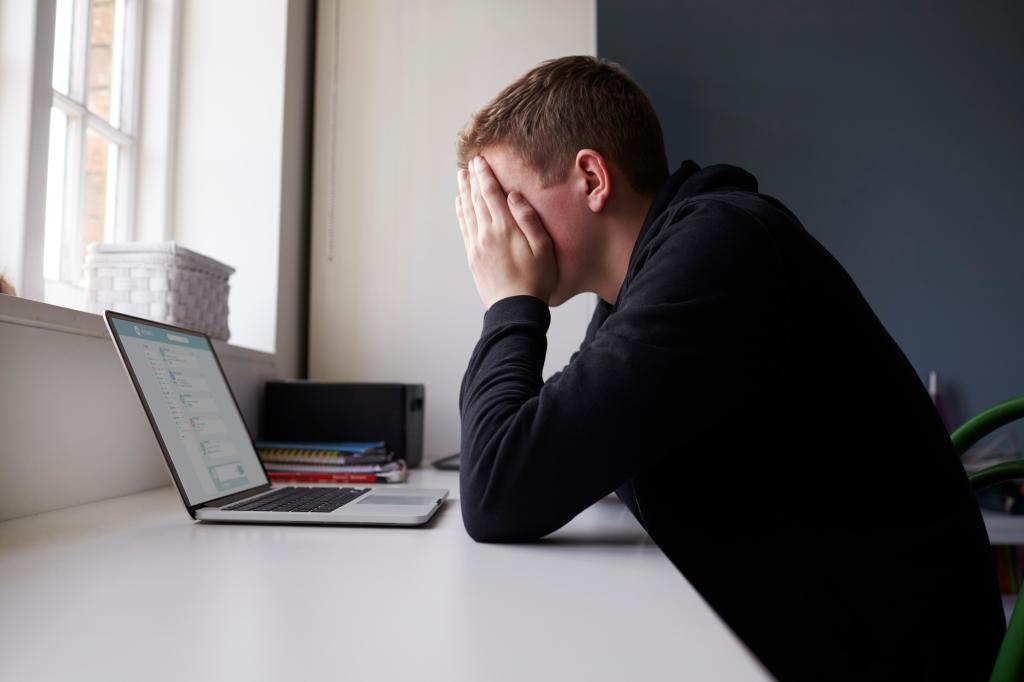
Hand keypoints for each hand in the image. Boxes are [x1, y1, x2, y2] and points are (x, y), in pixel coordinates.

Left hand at [456, 156, 557, 308]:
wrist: (515, 308)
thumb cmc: (536, 279)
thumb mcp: (543, 248)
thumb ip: (529, 219)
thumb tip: (513, 195)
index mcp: (505, 228)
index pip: (491, 194)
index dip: (485, 175)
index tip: (480, 160)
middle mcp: (487, 234)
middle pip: (477, 199)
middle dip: (473, 179)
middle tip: (470, 162)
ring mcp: (477, 245)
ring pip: (467, 211)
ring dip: (464, 192)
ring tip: (462, 176)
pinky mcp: (473, 257)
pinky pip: (464, 227)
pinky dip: (461, 212)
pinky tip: (460, 204)